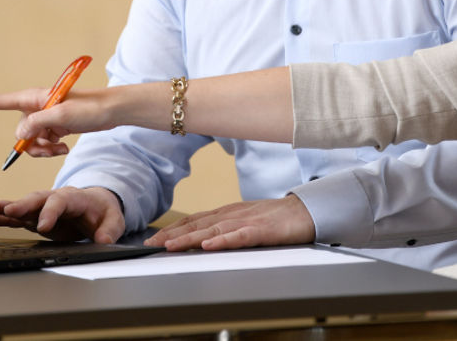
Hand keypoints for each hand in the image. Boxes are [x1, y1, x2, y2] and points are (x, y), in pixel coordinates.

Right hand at [0, 87, 117, 157]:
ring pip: (30, 142)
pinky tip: (65, 146)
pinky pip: (42, 144)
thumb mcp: (61, 117)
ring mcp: (45, 118)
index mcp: (33, 98)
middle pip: (19, 132)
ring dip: (44, 149)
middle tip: (52, 143)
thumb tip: (20, 135)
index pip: (0, 101)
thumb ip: (36, 125)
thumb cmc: (89, 108)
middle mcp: (35, 107)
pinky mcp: (54, 127)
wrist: (110, 112)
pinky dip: (51, 149)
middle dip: (32, 144)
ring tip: (61, 146)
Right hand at [0, 186, 125, 243]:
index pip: (60, 202)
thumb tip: (103, 239)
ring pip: (22, 206)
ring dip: (5, 209)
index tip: (43, 226)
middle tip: (8, 211)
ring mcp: (42, 207)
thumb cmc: (103, 211)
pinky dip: (0, 218)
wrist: (96, 205)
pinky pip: (16, 217)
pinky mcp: (34, 217)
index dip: (51, 213)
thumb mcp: (113, 220)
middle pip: (37, 199)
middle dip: (22, 205)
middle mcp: (54, 198)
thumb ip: (110, 229)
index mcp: (74, 197)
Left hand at [145, 195, 315, 251]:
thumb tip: (202, 238)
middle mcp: (232, 214)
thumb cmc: (275, 217)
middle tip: (152, 243)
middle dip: (173, 234)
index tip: (153, 238)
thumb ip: (224, 226)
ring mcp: (246, 221)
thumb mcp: (244, 220)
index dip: (173, 229)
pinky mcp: (262, 230)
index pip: (194, 219)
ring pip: (213, 230)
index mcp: (227, 212)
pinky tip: (209, 245)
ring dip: (190, 238)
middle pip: (198, 224)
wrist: (304, 211)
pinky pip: (239, 236)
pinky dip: (223, 240)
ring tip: (171, 246)